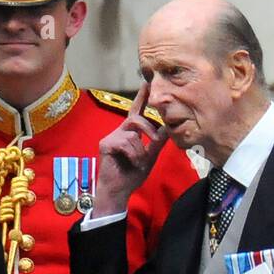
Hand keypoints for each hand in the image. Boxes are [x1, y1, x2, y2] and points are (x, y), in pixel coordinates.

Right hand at [91, 83, 170, 216]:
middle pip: (136, 118)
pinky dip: (133, 154)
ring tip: (138, 162)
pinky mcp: (106, 144)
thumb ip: (157, 143)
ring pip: (133, 134)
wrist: (119, 190)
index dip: (141, 98)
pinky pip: (126, 142)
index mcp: (130, 133)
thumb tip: (167, 128)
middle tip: (155, 140)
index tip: (147, 83)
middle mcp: (120, 131)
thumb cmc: (132, 174)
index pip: (137, 112)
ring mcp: (111, 137)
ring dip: (140, 150)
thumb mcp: (149, 156)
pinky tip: (130, 163)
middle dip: (149, 129)